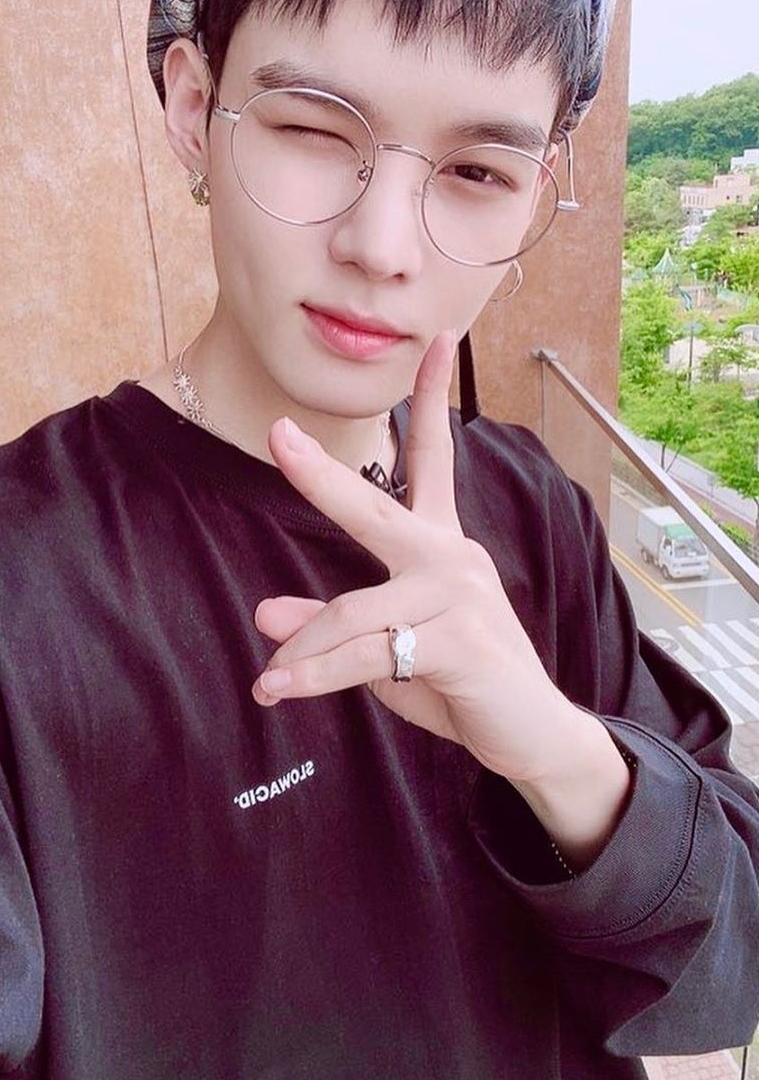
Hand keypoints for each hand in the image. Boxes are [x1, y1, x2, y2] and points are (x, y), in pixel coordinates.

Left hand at [252, 331, 584, 787]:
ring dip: (303, 653)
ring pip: (354, 612)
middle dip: (323, 474)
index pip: (434, 460)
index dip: (433, 400)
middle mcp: (452, 558)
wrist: (533, 735)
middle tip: (279, 434)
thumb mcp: (387, 654)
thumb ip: (333, 628)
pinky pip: (368, 655)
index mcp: (441, 546)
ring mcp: (457, 597)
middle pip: (375, 511)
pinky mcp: (459, 642)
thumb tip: (263, 612)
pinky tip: (280, 690)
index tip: (440, 344)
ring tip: (267, 685)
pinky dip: (316, 675)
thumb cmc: (461, 684)